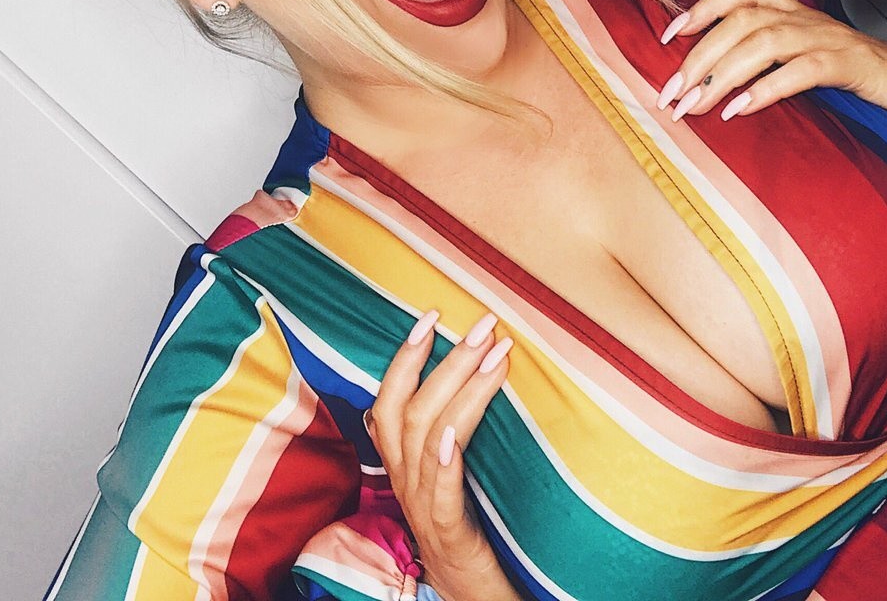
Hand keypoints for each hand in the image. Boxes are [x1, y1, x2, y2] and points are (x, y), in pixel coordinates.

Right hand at [367, 309, 520, 600]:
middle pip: (413, 409)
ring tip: (496, 355)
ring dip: (463, 391)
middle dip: (447, 360)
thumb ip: (444, 427)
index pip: (389, 399)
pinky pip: (438, 494)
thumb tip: (466, 370)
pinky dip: (445, 461)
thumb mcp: (443, 471)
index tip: (430, 314)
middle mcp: (404, 479)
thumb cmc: (460, 523)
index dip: (405, 355)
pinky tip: (456, 435)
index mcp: (402, 462)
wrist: (466, 592)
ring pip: (429, 439)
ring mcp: (422, 506)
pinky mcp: (447, 534)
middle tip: (482, 324)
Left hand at [655, 0, 886, 145]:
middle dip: (698, 56)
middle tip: (671, 95)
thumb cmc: (862, 81)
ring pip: (763, 42)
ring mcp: (831, 39)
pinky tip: (739, 111)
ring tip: (695, 106)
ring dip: (721, 74)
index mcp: (796, 13)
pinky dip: (765, 89)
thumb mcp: (805, 65)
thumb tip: (710, 81)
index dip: (700, 8)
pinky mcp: (853, 66)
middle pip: (740, 21)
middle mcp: (808, 18)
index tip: (666, 38)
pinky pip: (802, 70)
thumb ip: (768, 63)